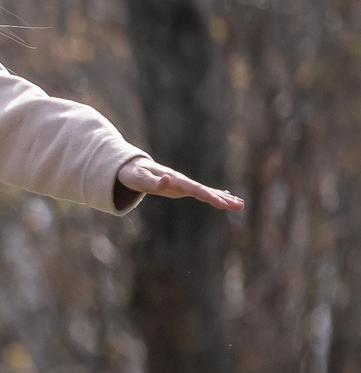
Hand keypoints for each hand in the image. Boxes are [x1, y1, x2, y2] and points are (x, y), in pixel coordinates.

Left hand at [119, 155, 242, 210]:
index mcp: (175, 180)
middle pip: (205, 191)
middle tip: (240, 205)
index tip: (223, 203)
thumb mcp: (140, 179)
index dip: (210, 196)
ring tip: (240, 204)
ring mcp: (182, 185)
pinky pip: (201, 192)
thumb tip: (168, 179)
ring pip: (206, 192)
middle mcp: (182, 182)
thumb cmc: (134, 175)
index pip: (195, 190)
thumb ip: (154, 181)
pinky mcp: (181, 188)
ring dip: (223, 197)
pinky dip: (214, 195)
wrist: (132, 167)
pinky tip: (226, 198)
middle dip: (223, 199)